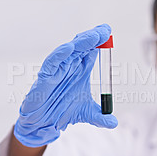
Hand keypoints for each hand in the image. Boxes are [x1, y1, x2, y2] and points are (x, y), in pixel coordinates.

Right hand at [14, 24, 117, 146]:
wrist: (42, 124)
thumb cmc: (61, 111)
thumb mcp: (86, 113)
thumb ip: (100, 117)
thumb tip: (114, 123)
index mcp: (80, 70)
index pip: (91, 51)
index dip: (100, 41)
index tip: (109, 33)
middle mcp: (69, 67)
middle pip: (81, 46)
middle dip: (93, 37)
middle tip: (105, 30)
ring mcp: (57, 70)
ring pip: (68, 51)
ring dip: (81, 43)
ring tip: (94, 37)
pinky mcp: (45, 78)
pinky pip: (51, 63)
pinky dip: (59, 55)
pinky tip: (69, 48)